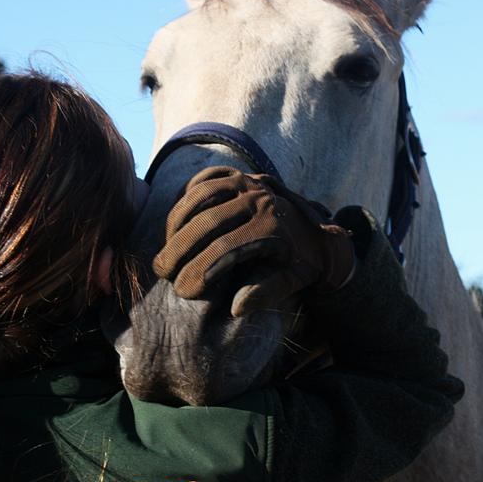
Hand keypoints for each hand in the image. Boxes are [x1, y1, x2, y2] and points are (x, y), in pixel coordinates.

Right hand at [153, 166, 354, 315]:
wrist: (320, 234)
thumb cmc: (301, 264)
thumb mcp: (291, 281)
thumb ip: (266, 292)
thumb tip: (236, 306)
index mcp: (273, 229)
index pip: (226, 251)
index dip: (200, 271)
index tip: (182, 290)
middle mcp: (260, 200)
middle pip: (207, 223)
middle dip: (179, 249)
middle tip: (162, 271)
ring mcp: (249, 183)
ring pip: (201, 196)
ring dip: (176, 221)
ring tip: (166, 246)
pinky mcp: (240, 175)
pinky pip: (206, 179)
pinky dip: (187, 194)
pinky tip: (177, 218)